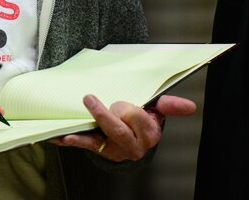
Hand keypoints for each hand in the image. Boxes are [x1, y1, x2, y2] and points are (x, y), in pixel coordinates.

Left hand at [50, 94, 195, 161]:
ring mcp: (114, 150)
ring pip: (98, 141)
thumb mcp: (158, 110)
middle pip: (118, 131)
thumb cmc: (144, 118)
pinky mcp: (99, 150)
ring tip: (67, 130)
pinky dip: (70, 140)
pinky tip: (57, 136)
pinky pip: (84, 145)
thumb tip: (190, 106)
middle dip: (104, 116)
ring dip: (81, 135)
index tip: (123, 104)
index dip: (130, 112)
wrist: (134, 136)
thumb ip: (170, 106)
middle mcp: (133, 146)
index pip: (139, 120)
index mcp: (150, 133)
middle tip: (90, 99)